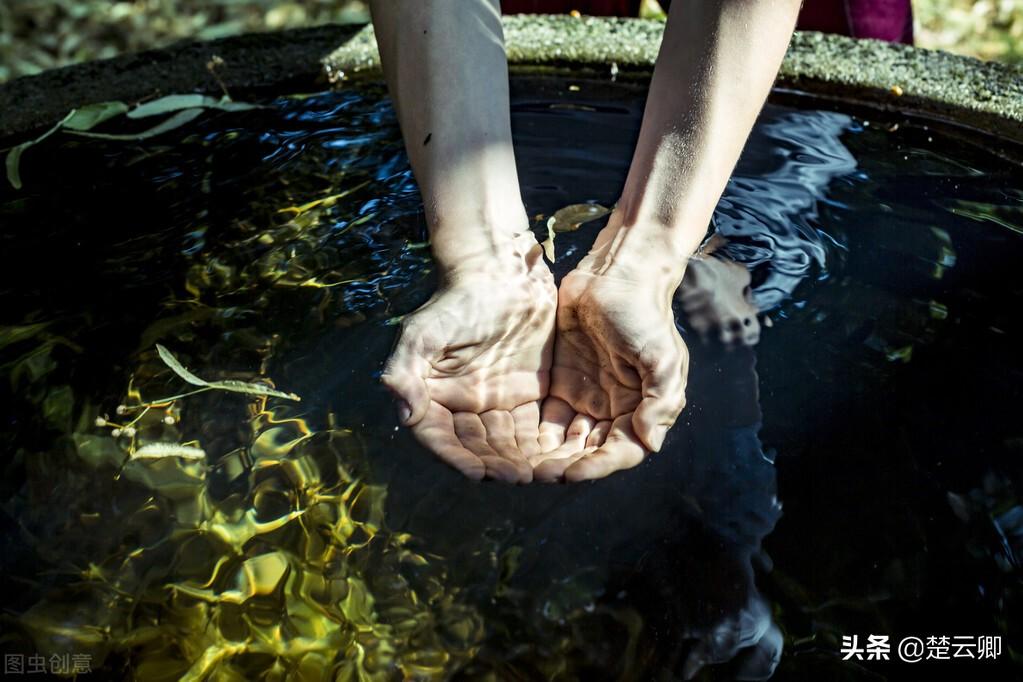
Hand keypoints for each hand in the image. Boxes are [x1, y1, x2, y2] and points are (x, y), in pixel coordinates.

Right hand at [382, 233, 555, 482]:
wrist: (502, 273)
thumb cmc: (457, 301)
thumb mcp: (423, 333)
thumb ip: (406, 372)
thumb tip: (405, 415)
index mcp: (434, 398)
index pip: (442, 439)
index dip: (460, 459)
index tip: (480, 474)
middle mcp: (464, 407)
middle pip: (479, 448)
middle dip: (500, 466)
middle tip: (522, 478)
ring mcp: (497, 403)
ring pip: (509, 444)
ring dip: (524, 462)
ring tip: (544, 473)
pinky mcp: (529, 394)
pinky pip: (536, 427)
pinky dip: (545, 444)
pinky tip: (561, 455)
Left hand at [532, 225, 689, 481]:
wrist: (616, 274)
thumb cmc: (644, 314)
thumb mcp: (662, 356)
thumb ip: (660, 400)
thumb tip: (651, 443)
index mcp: (643, 408)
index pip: (622, 450)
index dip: (599, 466)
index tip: (574, 473)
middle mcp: (615, 409)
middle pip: (591, 450)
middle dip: (568, 465)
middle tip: (541, 476)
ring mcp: (587, 397)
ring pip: (568, 439)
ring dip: (550, 455)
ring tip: (526, 466)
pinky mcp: (562, 382)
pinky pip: (549, 416)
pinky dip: (537, 432)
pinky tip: (517, 442)